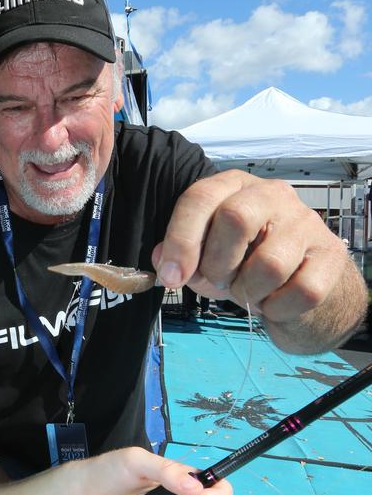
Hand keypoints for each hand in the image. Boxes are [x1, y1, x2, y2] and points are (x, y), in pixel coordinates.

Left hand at [152, 170, 365, 350]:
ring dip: (248, 292)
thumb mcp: (207, 256)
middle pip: (235, 219)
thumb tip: (164, 262)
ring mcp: (306, 222)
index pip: (201, 198)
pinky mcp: (331, 254)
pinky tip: (274, 301)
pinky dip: (278, 308)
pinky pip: (300, 292)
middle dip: (217, 264)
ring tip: (249, 292)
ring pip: (269, 265)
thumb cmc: (246, 263)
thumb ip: (180, 255)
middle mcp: (273, 194)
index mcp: (234, 186)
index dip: (180, 239)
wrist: (302, 284)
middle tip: (219, 281)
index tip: (171, 276)